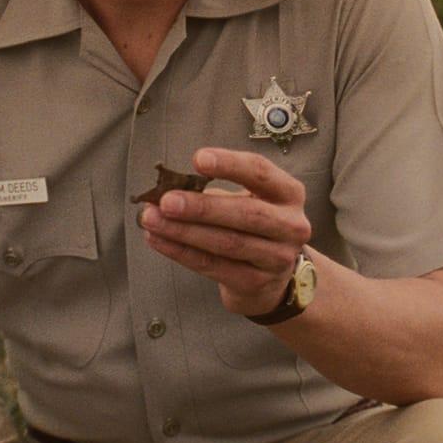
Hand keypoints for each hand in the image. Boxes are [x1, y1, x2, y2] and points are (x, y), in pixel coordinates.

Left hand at [139, 147, 311, 315]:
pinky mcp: (256, 283)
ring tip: (152, 220)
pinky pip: (213, 266)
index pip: (260, 172)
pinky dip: (181, 252)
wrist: (271, 278)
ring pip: (227, 243)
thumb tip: (162, 187)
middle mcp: (291, 225)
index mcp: (288, 193)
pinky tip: (158, 240)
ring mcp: (277, 258)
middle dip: (202, 207)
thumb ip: (208, 190)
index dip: (230, 165)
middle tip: (166, 201)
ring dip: (184, 231)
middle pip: (246, 214)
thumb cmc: (250, 226)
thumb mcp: (242, 200)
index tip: (198, 159)